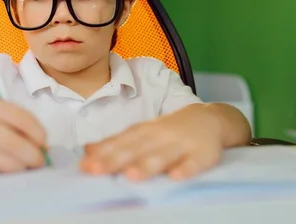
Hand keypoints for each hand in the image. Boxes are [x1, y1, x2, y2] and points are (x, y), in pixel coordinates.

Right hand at [0, 96, 47, 172]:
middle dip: (34, 155)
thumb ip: (15, 120)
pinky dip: (7, 170)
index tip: (44, 143)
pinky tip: (10, 167)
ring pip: (7, 162)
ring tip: (27, 164)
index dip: (39, 134)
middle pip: (16, 144)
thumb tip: (41, 142)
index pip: (23, 120)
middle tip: (40, 160)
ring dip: (23, 166)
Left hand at [80, 104, 223, 180]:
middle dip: (115, 160)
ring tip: (131, 176)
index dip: (102, 154)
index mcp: (143, 132)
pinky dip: (186, 169)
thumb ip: (117, 143)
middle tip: (96, 170)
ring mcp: (182, 144)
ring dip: (147, 165)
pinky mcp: (203, 153)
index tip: (85, 166)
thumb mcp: (142, 132)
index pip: (120, 142)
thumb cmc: (169, 131)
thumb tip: (86, 152)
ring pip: (163, 155)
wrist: (210, 118)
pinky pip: (194, 163)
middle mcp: (160, 136)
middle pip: (136, 149)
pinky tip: (176, 177)